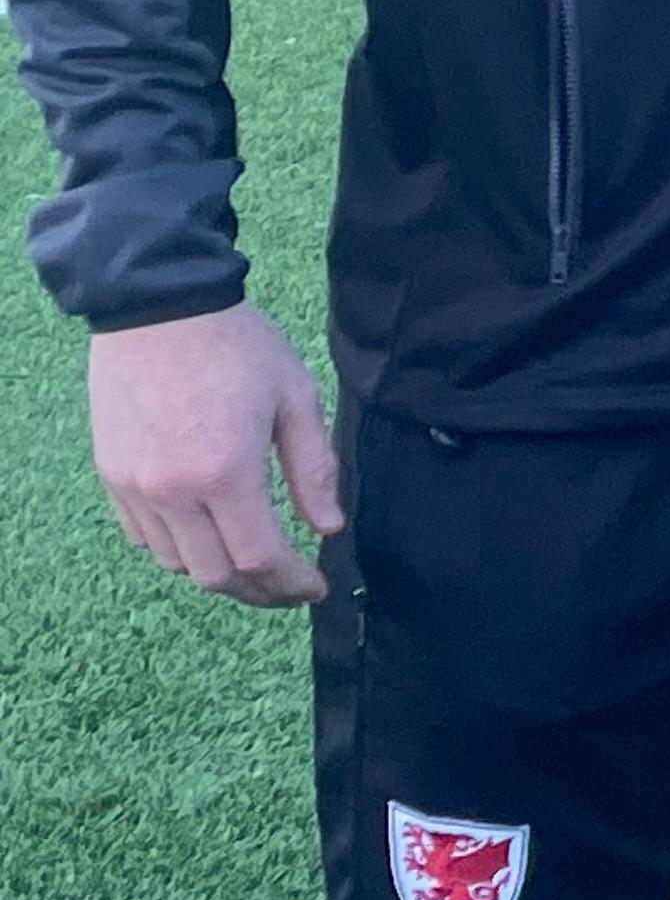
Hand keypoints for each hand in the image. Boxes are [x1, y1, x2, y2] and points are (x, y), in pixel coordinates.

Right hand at [88, 304, 341, 607]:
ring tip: (251, 559)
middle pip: (215, 575)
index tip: (316, 588)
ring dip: (217, 571)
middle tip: (288, 585)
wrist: (159, 307)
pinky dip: (177, 549)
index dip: (291, 584)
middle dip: (258, 591)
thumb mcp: (295, 397)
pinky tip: (205, 533)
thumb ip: (313, 468)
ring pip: (176, 563)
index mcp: (226, 474)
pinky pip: (143, 537)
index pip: (259, 559)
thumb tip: (328, 527)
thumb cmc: (237, 346)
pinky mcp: (110, 475)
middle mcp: (172, 492)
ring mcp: (134, 487)